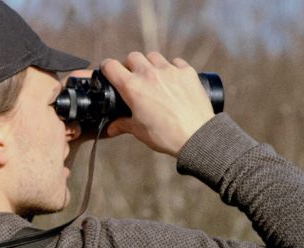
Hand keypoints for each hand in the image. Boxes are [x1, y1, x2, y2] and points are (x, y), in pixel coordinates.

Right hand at [100, 51, 214, 156]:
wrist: (196, 135)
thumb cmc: (164, 135)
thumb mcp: (139, 130)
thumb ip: (122, 125)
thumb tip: (110, 128)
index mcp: (132, 87)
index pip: (111, 66)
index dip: (107, 68)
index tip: (110, 73)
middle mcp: (149, 74)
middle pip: (133, 57)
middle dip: (130, 66)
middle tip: (134, 79)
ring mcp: (169, 70)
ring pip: (153, 56)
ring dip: (150, 64)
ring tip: (154, 78)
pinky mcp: (187, 71)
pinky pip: (175, 61)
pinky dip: (171, 68)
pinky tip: (172, 80)